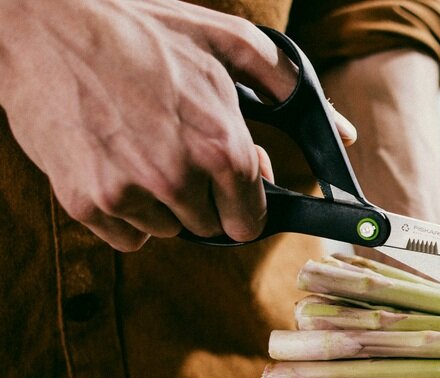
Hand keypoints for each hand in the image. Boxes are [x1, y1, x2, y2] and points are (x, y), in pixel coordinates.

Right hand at [0, 0, 355, 250]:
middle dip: (205, 200)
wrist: (43, 24)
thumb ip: (289, 89)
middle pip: (210, 229)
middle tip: (179, 154)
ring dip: (163, 204)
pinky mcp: (87, 203)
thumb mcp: (226, 43)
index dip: (244, 206)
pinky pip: (126, 237)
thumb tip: (343, 135)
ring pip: (168, 231)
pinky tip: (115, 165)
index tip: (231, 188)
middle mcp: (179, 178)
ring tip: (141, 149)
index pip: (251, 223)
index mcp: (222, 147)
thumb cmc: (139, 31)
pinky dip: (125, 212)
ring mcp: (129, 195)